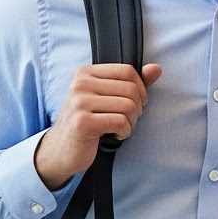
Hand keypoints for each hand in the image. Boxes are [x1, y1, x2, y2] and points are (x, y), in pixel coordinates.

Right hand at [35, 62, 165, 188]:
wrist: (61, 150)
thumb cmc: (88, 122)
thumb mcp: (107, 98)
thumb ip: (132, 83)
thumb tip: (156, 68)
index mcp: (85, 73)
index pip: (127, 71)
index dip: (140, 89)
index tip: (134, 103)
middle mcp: (80, 84)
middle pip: (131, 89)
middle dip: (137, 108)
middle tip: (126, 120)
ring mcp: (79, 102)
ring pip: (128, 106)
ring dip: (131, 122)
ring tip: (119, 128)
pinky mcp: (82, 122)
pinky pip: (120, 122)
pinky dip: (124, 131)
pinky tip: (115, 135)